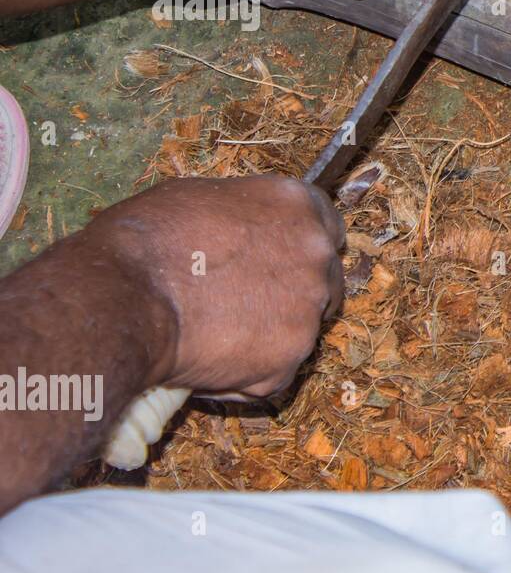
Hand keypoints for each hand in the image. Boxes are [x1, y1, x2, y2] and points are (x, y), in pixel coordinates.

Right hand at [93, 175, 344, 397]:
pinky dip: (247, 373)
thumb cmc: (145, 241)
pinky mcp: (289, 359)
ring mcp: (308, 309)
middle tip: (247, 303)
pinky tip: (208, 360)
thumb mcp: (198, 199)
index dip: (299, 246)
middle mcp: (316, 253)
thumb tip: (241, 235)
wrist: (123, 298)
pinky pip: (274, 371)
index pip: (326, 225)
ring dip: (271, 334)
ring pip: (302, 327)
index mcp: (296, 204)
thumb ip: (243, 217)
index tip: (280, 259)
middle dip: (294, 291)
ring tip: (216, 334)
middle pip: (324, 278)